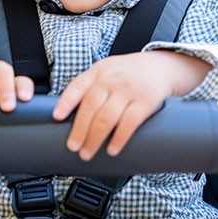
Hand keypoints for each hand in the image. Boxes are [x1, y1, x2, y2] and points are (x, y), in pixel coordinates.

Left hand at [52, 51, 210, 160]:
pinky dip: (119, 138)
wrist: (160, 66)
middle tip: (73, 147)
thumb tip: (65, 115)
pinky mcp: (146, 100)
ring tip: (87, 152)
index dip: (66, 102)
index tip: (57, 117)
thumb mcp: (105, 71)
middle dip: (79, 130)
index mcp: (98, 72)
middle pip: (90, 106)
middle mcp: (111, 79)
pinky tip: (112, 149)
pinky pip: (130, 121)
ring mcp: (128, 89)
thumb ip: (88, 87)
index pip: (78, 85)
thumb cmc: (127, 73)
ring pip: (107, 116)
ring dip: (95, 138)